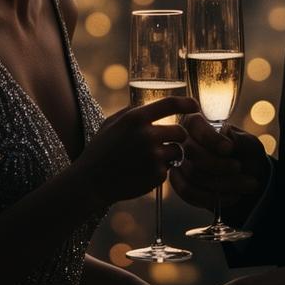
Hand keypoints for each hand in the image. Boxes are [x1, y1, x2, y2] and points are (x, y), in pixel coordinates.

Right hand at [63, 96, 196, 208]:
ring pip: (177, 151)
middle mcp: (147, 135)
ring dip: (169, 154)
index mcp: (135, 118)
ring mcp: (153, 157)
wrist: (90, 181)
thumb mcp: (111, 123)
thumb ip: (132, 112)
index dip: (186, 103)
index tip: (194, 106)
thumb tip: (154, 105)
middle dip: (176, 137)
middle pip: (180, 132)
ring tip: (149, 159)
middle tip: (164, 142)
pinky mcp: (156, 176)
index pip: (170, 104)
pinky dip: (160, 170)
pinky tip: (142, 172)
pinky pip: (168, 169)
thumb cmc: (100, 150)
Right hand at [171, 114, 267, 211]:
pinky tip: (233, 197)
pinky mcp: (179, 183)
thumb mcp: (249, 144)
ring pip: (193, 176)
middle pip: (192, 153)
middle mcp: (184, 141)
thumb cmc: (246, 155)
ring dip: (223, 184)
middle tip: (240, 168)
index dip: (210, 138)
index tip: (229, 149)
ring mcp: (179, 163)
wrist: (247, 178)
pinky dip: (213, 198)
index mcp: (198, 123)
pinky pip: (188, 193)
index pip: (194, 125)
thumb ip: (239, 140)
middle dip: (219, 165)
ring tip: (248, 184)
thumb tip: (226, 135)